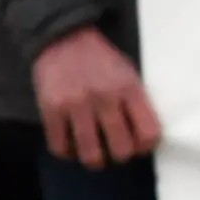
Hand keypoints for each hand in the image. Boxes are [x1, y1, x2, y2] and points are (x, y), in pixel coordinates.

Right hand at [32, 27, 161, 166]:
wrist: (65, 38)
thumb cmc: (102, 60)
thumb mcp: (129, 74)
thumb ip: (136, 102)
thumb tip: (145, 137)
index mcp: (129, 88)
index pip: (149, 132)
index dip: (147, 146)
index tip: (141, 147)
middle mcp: (105, 98)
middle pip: (121, 149)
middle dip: (122, 156)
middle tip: (117, 151)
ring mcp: (76, 106)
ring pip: (91, 154)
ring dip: (96, 161)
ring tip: (97, 156)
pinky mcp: (51, 110)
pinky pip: (60, 147)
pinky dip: (68, 152)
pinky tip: (72, 146)